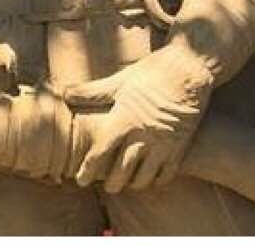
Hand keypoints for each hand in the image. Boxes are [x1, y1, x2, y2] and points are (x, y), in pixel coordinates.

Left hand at [63, 43, 214, 192]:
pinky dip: (157, 180)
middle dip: (112, 183)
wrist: (189, 69)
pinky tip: (151, 179)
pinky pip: (167, 173)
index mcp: (124, 120)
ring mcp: (163, 143)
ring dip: (133, 184)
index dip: (88, 169)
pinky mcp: (180, 146)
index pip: (100, 153)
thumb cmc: (152, 72)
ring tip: (127, 184)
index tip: (81, 180)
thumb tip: (65, 94)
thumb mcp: (120, 80)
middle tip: (106, 186)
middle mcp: (143, 136)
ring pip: (144, 177)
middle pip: (121, 172)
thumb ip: (93, 92)